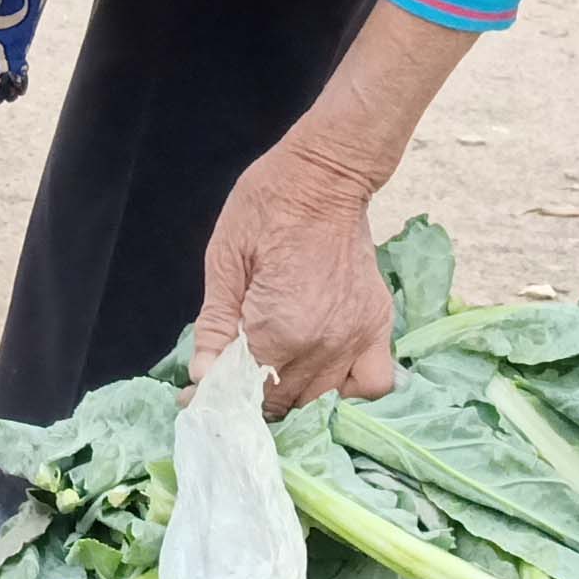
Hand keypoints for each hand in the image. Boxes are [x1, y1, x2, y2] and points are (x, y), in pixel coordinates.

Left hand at [193, 131, 398, 408]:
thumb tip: (203, 377)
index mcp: (280, 328)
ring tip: (272, 381)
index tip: (199, 390)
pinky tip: (325, 379)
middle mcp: (323, 344)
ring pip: (322, 402)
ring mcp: (356, 338)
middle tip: (229, 382)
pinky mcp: (378, 326)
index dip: (216, 394)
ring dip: (293, 401)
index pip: (243, 388)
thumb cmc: (266, 207)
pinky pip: (372, 383)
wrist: (325, 175)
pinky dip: (349, 393)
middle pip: (282, 402)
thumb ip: (215, 324)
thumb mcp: (225, 259)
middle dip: (250, 400)